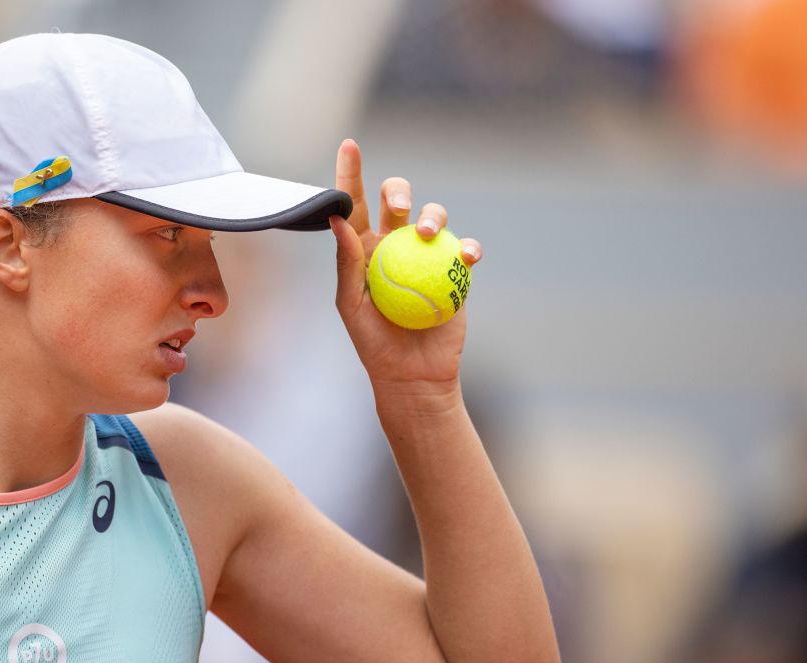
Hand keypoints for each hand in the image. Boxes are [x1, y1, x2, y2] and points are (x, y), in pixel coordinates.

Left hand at [330, 139, 482, 398]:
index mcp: (364, 249)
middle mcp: (395, 245)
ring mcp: (427, 256)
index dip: (352, 174)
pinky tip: (468, 255)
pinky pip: (465, 249)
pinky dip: (469, 247)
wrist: (413, 374)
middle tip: (399, 208)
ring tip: (430, 234)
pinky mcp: (455, 272)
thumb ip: (347, 262)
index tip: (350, 144)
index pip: (356, 205)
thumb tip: (337, 219)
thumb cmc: (374, 343)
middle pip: (399, 201)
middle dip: (399, 191)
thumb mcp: (352, 305)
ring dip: (435, 216)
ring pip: (435, 217)